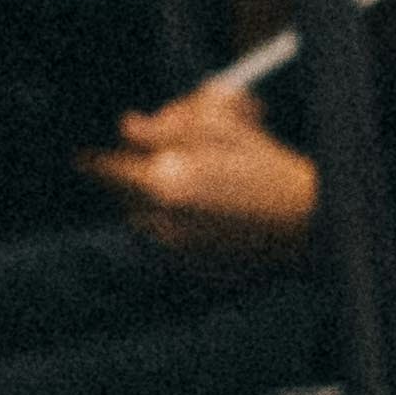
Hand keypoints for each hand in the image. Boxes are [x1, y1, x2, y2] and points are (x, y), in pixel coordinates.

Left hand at [82, 78, 312, 265]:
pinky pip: (172, 243)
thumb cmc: (270, 169)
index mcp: (164, 182)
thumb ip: (166, 125)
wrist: (313, 224)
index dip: (94, 161)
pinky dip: (183, 227)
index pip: (103, 170)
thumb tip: (130, 125)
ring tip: (200, 186)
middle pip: (124, 195)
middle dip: (137, 176)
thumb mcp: (221, 127)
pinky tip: (217, 213)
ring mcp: (178, 251)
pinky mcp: (196, 269)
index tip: (83, 157)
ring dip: (159, 202)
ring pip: (147, 220)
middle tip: (164, 162)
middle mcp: (163, 222)